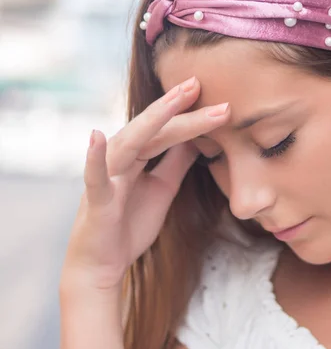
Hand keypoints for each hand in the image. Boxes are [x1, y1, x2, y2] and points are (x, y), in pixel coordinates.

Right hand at [61, 77, 228, 290]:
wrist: (103, 265)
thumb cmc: (130, 225)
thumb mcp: (163, 189)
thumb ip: (176, 162)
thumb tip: (198, 139)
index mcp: (138, 156)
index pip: (168, 131)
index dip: (191, 115)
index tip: (217, 97)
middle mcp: (121, 160)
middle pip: (153, 130)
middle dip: (176, 107)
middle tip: (198, 83)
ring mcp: (108, 178)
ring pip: (129, 143)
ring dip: (151, 121)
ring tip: (173, 99)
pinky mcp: (97, 201)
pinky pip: (95, 178)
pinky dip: (95, 158)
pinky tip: (96, 136)